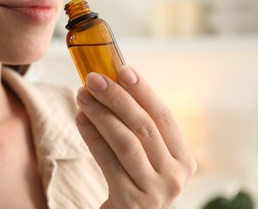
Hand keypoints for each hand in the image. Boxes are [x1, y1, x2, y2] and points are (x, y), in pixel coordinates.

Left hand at [75, 65, 196, 208]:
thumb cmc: (136, 179)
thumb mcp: (148, 156)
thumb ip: (140, 128)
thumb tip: (113, 83)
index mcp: (184, 159)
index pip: (163, 116)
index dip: (143, 90)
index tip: (122, 69)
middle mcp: (175, 175)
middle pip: (143, 126)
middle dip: (116, 98)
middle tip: (93, 78)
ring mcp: (155, 190)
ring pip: (125, 141)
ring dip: (101, 114)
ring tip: (82, 95)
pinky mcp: (130, 201)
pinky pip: (107, 160)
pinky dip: (92, 136)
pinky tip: (80, 118)